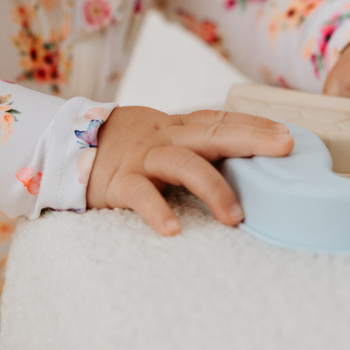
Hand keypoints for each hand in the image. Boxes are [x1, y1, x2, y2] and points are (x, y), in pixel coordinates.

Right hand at [86, 107, 293, 236]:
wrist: (62, 145)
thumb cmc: (121, 149)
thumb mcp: (157, 138)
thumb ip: (191, 147)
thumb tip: (241, 167)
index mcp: (174, 127)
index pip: (219, 120)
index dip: (253, 125)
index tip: (288, 135)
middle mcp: (162, 137)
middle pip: (210, 133)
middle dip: (249, 139)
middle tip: (283, 149)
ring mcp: (141, 158)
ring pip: (182, 164)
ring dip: (212, 188)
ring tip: (234, 216)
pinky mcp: (118, 181)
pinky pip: (140, 195)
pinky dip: (157, 210)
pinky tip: (172, 229)